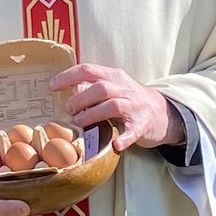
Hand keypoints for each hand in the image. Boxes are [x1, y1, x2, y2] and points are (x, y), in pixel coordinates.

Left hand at [48, 62, 185, 152]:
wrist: (163, 113)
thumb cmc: (129, 100)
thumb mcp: (113, 88)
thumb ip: (91, 88)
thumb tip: (65, 90)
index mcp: (114, 77)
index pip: (89, 70)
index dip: (68, 76)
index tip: (52, 86)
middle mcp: (125, 89)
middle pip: (100, 88)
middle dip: (81, 98)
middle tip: (68, 110)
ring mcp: (135, 107)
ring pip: (113, 106)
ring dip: (93, 114)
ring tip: (80, 122)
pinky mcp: (142, 125)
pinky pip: (133, 131)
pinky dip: (124, 138)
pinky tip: (114, 145)